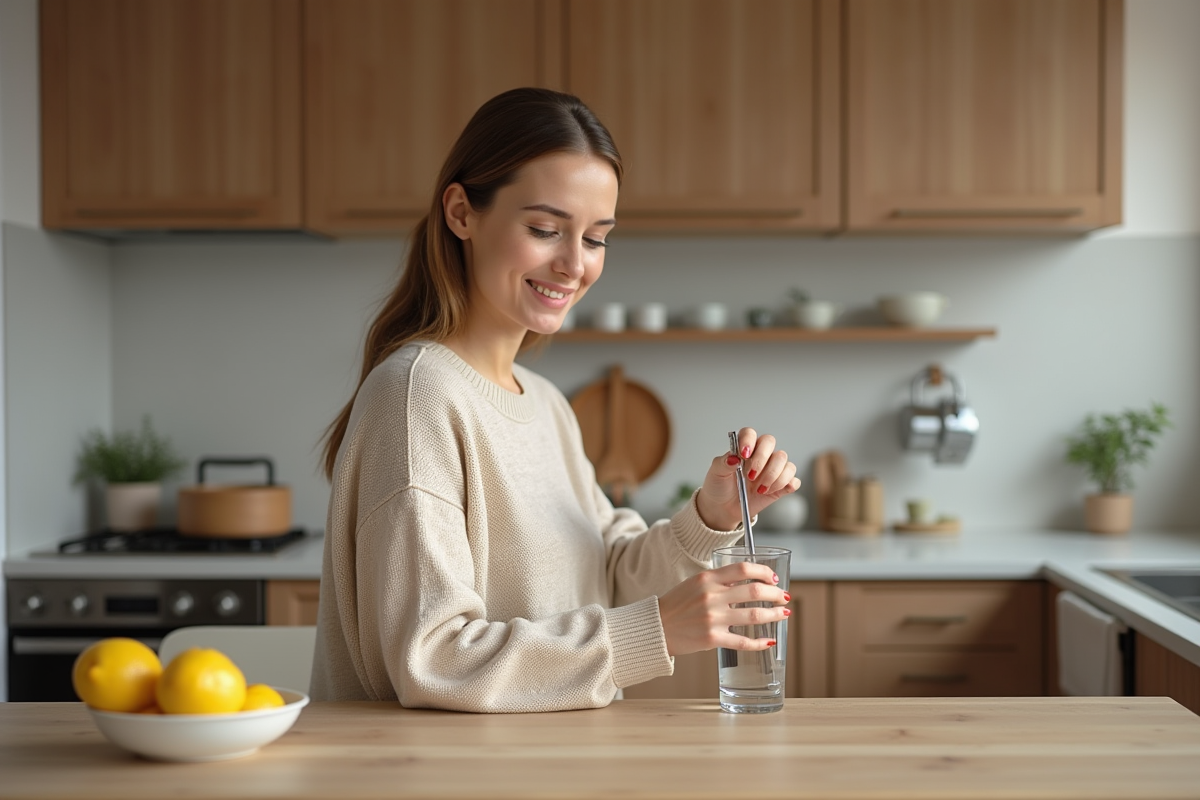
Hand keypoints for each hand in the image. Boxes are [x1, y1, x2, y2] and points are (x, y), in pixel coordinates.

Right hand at [658, 562, 790, 656]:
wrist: (656, 628)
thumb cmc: (676, 605)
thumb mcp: (694, 584)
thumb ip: (718, 582)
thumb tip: (746, 582)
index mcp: (707, 578)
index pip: (743, 568)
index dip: (763, 571)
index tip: (773, 577)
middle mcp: (711, 596)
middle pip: (754, 590)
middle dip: (775, 593)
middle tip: (783, 596)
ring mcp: (713, 618)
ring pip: (754, 615)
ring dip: (774, 614)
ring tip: (783, 614)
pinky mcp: (712, 639)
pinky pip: (743, 641)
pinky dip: (760, 642)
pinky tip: (769, 640)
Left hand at [694, 427, 799, 530]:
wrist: (723, 509)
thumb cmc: (720, 487)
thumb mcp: (716, 474)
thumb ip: (723, 463)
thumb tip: (734, 458)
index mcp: (743, 449)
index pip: (750, 434)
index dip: (749, 440)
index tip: (744, 454)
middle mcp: (760, 456)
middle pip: (770, 443)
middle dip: (762, 460)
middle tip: (751, 476)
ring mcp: (772, 470)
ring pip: (784, 461)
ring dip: (773, 476)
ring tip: (759, 489)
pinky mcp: (781, 485)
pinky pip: (794, 480)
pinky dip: (787, 484)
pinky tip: (773, 491)